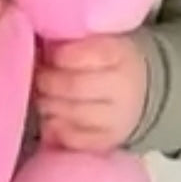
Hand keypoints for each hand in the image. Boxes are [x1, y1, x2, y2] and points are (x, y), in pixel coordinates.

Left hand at [35, 34, 148, 151]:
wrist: (141, 92)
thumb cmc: (107, 61)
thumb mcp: (99, 40)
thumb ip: (73, 41)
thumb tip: (41, 49)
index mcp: (120, 54)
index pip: (89, 54)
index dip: (61, 55)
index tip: (49, 54)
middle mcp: (123, 88)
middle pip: (75, 86)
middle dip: (48, 81)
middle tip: (39, 76)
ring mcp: (118, 118)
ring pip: (72, 113)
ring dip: (48, 104)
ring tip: (43, 95)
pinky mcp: (109, 140)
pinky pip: (74, 138)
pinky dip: (55, 128)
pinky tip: (51, 117)